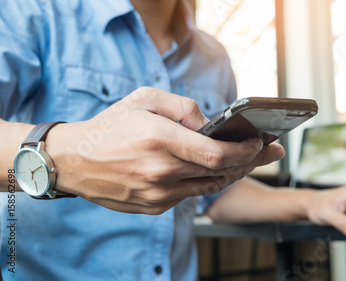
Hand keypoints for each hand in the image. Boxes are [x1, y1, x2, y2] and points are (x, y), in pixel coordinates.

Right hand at [45, 87, 284, 213]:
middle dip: (251, 161)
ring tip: (249, 160)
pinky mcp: (153, 208)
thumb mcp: (144, 99)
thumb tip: (210, 123)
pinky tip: (215, 171)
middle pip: (221, 173)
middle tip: (270, 152)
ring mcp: (157, 194)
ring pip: (209, 187)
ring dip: (233, 174)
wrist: (72, 161)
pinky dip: (206, 182)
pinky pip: (190, 195)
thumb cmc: (109, 126)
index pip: (217, 154)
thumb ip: (182, 107)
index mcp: (159, 140)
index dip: (246, 151)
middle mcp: (160, 171)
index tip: (261, 143)